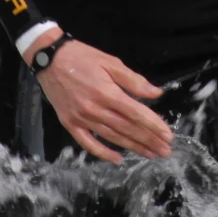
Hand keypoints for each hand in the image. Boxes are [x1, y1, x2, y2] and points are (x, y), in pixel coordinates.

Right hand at [32, 36, 169, 162]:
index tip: (168, 135)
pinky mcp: (70, 124)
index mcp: (107, 92)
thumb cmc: (82, 57)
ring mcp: (81, 118)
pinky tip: (118, 159)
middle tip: (165, 150)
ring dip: (133, 147)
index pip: (136, 113)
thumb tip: (156, 93)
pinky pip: (88, 143)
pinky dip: (103, 153)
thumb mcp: (110, 62)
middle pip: (127, 128)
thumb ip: (134, 80)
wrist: (49, 59)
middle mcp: (95, 109)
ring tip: (150, 154)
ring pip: (112, 137)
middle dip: (149, 140)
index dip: (153, 125)